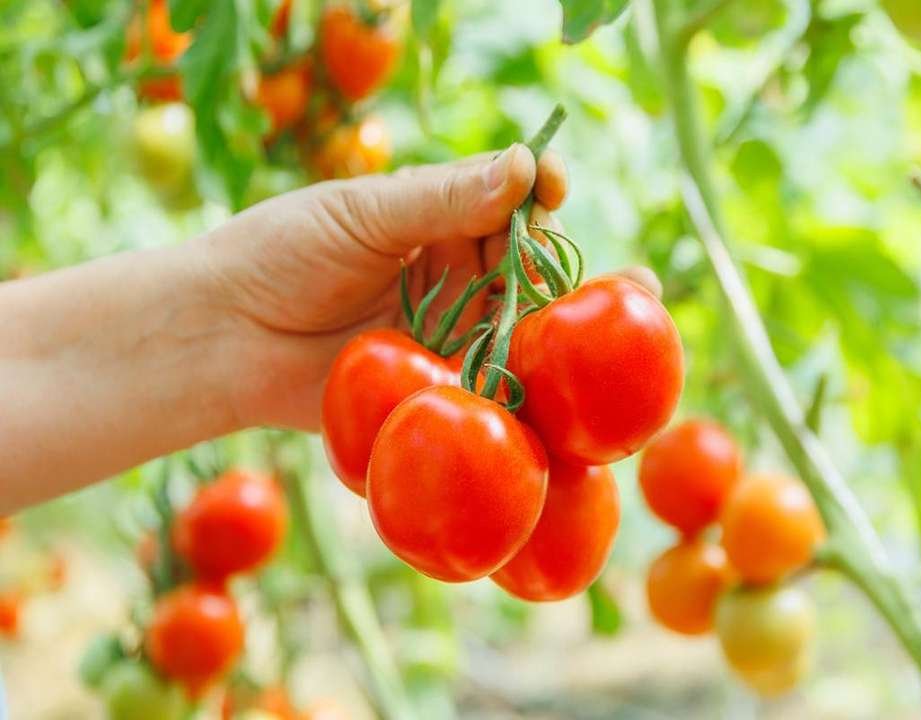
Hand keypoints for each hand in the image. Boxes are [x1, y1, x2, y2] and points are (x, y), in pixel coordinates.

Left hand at [197, 144, 566, 429]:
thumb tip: (526, 167)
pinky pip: (493, 377)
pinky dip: (515, 373)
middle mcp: (456, 269)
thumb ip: (445, 198)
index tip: (553, 184)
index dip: (539, 188)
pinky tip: (531, 367)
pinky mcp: (443, 383)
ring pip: (521, 319)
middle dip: (544, 257)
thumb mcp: (364, 213)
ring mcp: (453, 328)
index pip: (511, 196)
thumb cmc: (280, 255)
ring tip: (544, 319)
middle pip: (528, 259)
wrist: (222, 337)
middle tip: (539, 264)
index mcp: (438, 214)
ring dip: (539, 319)